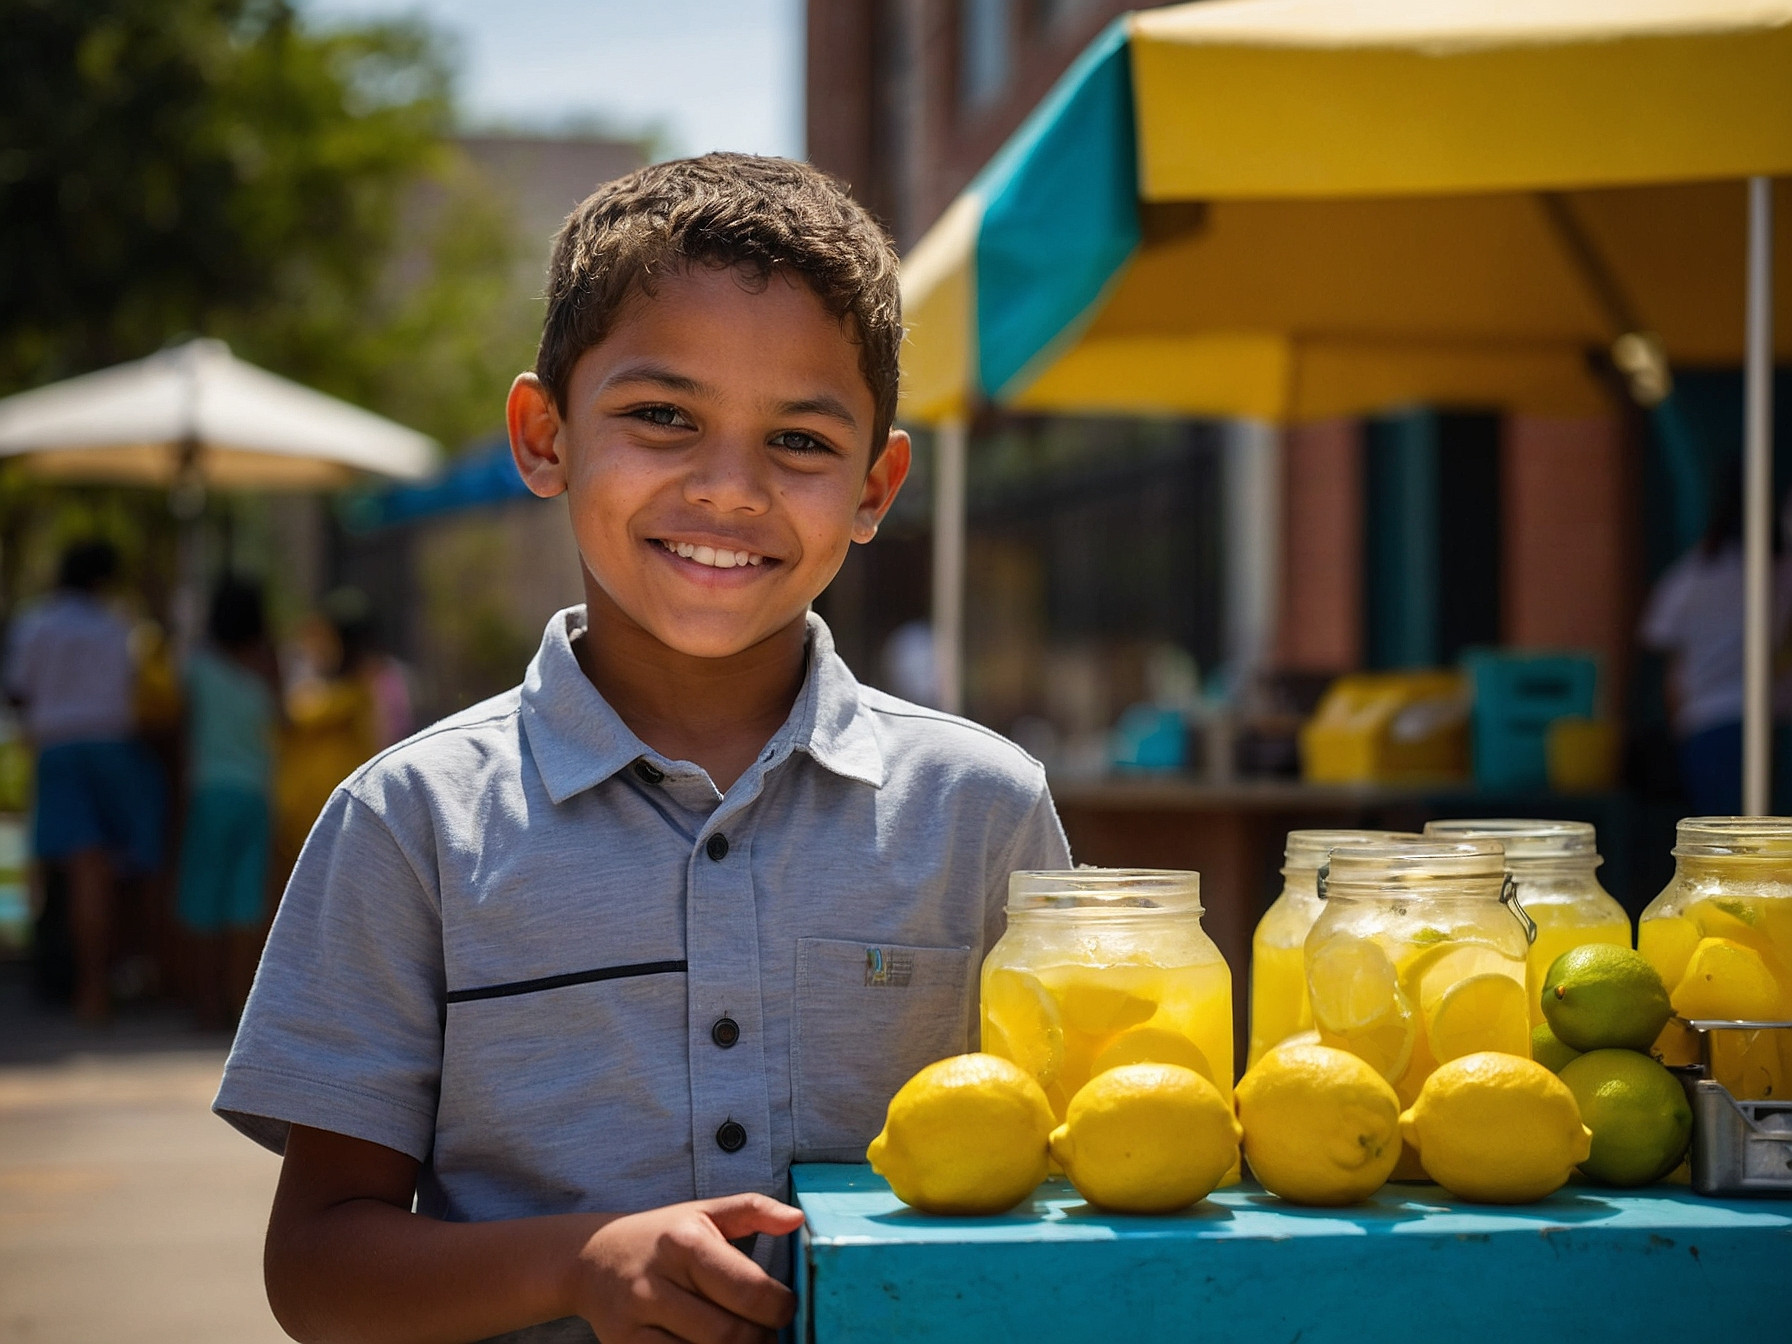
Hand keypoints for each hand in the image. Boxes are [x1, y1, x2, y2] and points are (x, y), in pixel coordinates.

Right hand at [569, 1193, 805, 1343]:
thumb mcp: (704, 1211)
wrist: (589, 1260)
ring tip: (744, 1340)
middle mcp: (657, 1284)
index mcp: (685, 1244)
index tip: (785, 1307)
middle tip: (768, 1333)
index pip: (750, 1291)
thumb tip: (798, 1220)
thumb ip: (753, 1209)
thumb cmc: (661, 1236)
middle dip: (762, 1340)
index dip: (781, 1308)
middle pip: (731, 1335)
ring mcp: (637, 1322)